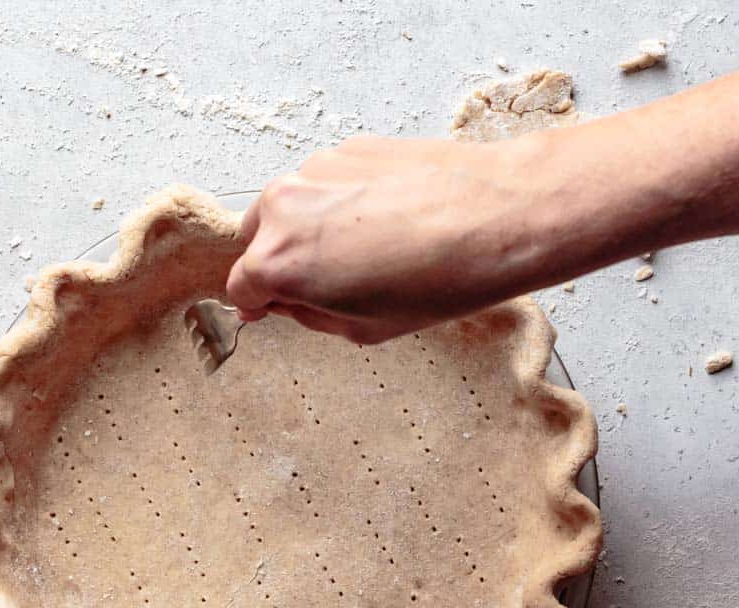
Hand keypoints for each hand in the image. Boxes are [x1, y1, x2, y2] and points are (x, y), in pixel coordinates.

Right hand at [226, 135, 547, 343]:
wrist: (497, 216)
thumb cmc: (437, 279)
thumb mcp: (362, 329)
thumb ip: (308, 314)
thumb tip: (284, 303)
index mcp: (277, 261)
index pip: (241, 288)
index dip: (262, 304)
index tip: (281, 308)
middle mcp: (283, 207)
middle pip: (258, 240)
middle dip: (284, 262)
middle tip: (335, 283)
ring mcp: (315, 169)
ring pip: (293, 207)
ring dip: (315, 229)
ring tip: (373, 250)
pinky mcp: (349, 148)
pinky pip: (329, 183)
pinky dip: (345, 202)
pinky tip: (392, 220)